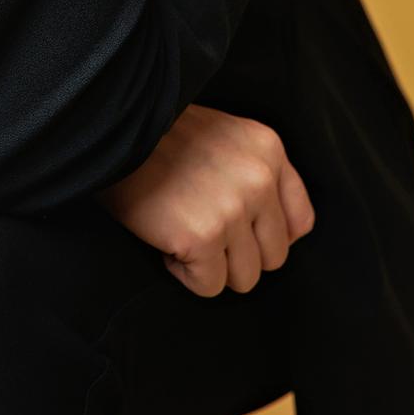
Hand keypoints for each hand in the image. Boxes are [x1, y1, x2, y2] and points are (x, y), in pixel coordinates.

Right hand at [94, 105, 315, 297]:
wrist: (112, 128)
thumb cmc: (161, 136)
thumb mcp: (225, 137)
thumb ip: (255, 173)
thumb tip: (274, 231)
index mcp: (268, 149)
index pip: (301, 221)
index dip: (267, 235)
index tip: (239, 229)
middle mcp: (259, 179)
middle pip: (274, 257)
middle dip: (237, 253)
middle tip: (201, 226)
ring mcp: (233, 209)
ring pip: (245, 278)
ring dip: (212, 265)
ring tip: (182, 230)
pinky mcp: (203, 237)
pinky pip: (209, 286)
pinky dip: (184, 272)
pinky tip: (167, 240)